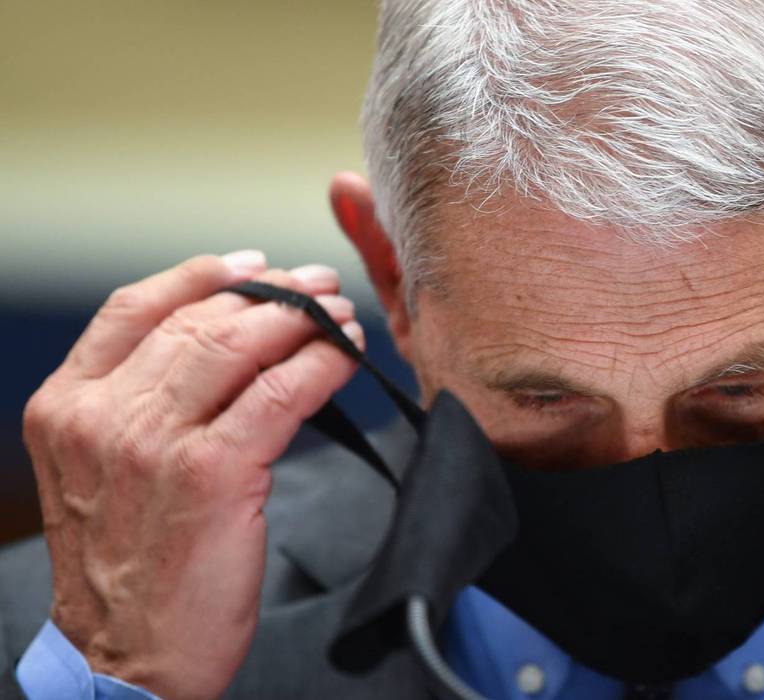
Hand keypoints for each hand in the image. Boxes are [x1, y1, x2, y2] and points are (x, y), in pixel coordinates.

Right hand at [22, 253, 364, 699]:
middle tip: (315, 286)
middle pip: (198, 319)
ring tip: (338, 314)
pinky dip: (322, 364)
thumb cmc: (128, 570)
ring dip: (301, 320)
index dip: (198, 275)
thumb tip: (219, 348)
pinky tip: (346, 355)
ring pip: (240, 346)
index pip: (131, 308)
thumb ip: (138, 409)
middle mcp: (102, 416)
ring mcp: (154, 442)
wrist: (126, 659)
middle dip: (269, 294)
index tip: (249, 264)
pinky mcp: (213, 472)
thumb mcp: (102, 475)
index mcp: (66, 407)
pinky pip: (281, 392)